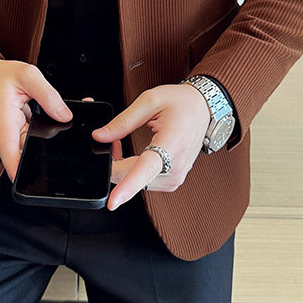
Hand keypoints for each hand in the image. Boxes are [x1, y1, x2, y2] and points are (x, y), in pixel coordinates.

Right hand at [0, 59, 78, 182]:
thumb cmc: (0, 76)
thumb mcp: (27, 75)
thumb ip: (47, 94)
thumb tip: (65, 115)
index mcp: (5, 118)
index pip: (9, 148)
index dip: (15, 166)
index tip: (22, 181)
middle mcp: (8, 130)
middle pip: (25, 151)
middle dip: (41, 157)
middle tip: (61, 154)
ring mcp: (14, 132)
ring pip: (32, 144)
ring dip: (47, 142)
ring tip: (63, 133)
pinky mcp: (20, 130)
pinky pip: (34, 135)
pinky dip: (46, 131)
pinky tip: (59, 124)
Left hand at [91, 83, 210, 209]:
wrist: (203, 108)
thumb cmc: (180, 102)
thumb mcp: (149, 101)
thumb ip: (122, 122)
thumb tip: (99, 137)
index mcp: (173, 142)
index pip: (147, 168)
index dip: (128, 186)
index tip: (113, 202)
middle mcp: (178, 165)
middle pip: (135, 177)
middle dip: (114, 164)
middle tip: (110, 140)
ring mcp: (177, 176)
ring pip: (136, 182)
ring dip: (122, 167)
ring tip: (122, 143)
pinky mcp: (174, 180)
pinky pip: (144, 181)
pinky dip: (133, 171)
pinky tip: (133, 155)